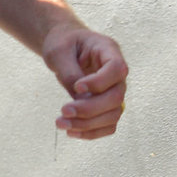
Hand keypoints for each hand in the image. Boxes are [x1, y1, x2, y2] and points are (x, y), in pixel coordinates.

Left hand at [43, 24, 127, 138]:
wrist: (65, 46)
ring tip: (61, 124)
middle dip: (90, 108)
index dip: (99, 82)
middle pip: (116, 97)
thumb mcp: (59, 51)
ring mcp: (115, 91)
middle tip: (63, 111)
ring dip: (88, 124)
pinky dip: (92, 132)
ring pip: (113, 115)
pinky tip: (71, 132)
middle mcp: (117, 74)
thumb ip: (70, 72)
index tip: (76, 87)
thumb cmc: (63, 44)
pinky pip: (108, 124)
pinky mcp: (107, 105)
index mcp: (109, 51)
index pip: (116, 69)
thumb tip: (80, 99)